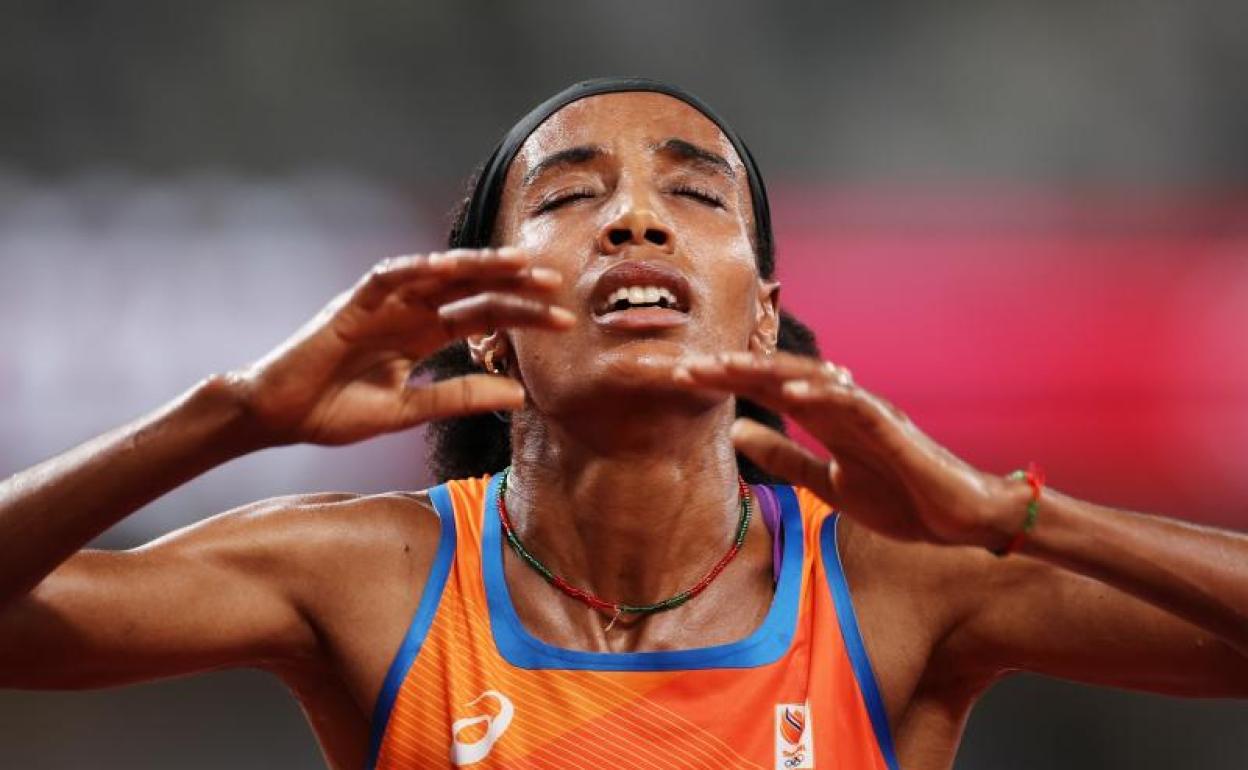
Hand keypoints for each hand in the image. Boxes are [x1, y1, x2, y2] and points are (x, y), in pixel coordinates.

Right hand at [232, 248, 571, 446]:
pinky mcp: (351, 304)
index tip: (564, 322)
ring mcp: (381, 304)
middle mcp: (408, 313)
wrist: (278, 415)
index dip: (522, 316)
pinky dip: (415, 269)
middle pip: (471, 289)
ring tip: (518, 264)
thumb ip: (460, 397)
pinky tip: (448, 266)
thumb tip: (519, 393)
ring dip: (477, 266)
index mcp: (424, 336)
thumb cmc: (336, 410)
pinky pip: (386, 278)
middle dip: (513, 285)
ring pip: (437, 274)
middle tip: (557, 283)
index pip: (483, 317)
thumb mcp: (410, 410)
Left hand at [673, 352, 1023, 547]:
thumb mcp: (828, 482)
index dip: (726, 384)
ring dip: (767, 372)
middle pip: (778, 378)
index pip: (766, 393)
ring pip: (810, 382)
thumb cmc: (902, 497)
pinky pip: (853, 406)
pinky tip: (790, 393)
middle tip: (686, 367)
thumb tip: (736, 434)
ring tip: (726, 367)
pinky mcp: (892, 429)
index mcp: (824, 419)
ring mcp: (867, 413)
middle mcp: (841, 407)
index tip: (682, 379)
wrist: (962, 519)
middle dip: (733, 371)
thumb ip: (784, 457)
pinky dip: (822, 396)